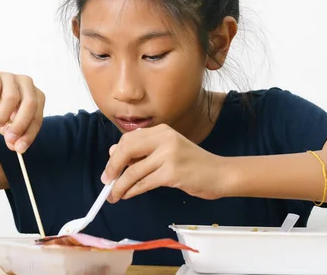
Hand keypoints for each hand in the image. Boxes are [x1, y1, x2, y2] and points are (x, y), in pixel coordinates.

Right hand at [0, 69, 44, 152]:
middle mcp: (27, 84)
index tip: (20, 148)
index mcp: (37, 97)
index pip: (38, 116)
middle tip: (10, 138)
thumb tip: (17, 147)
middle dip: (20, 124)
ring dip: (2, 115)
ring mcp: (11, 76)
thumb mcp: (8, 129)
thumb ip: (14, 137)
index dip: (29, 134)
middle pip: (30, 104)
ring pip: (12, 97)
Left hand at [101, 124, 227, 201]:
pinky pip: (144, 183)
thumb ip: (144, 151)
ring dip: (120, 185)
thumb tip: (113, 152)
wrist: (220, 174)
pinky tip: (128, 195)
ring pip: (133, 171)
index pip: (128, 139)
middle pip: (127, 149)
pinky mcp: (172, 173)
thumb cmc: (193, 164)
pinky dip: (132, 190)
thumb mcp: (168, 151)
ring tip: (114, 195)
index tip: (109, 169)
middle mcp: (165, 138)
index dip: (114, 155)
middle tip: (107, 182)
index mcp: (162, 130)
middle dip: (112, 167)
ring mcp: (169, 155)